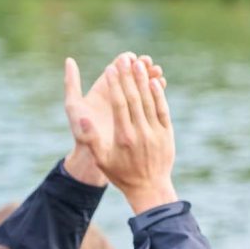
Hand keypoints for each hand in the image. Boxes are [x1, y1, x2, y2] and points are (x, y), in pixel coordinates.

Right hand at [82, 55, 176, 213]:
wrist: (150, 189)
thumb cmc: (122, 175)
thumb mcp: (102, 160)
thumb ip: (92, 139)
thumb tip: (82, 118)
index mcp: (123, 136)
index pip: (119, 104)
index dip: (115, 84)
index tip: (111, 69)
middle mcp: (140, 132)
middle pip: (134, 98)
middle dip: (128, 77)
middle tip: (123, 59)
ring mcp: (156, 132)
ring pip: (149, 101)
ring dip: (143, 81)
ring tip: (138, 64)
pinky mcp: (167, 134)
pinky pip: (163, 110)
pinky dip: (159, 95)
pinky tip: (154, 81)